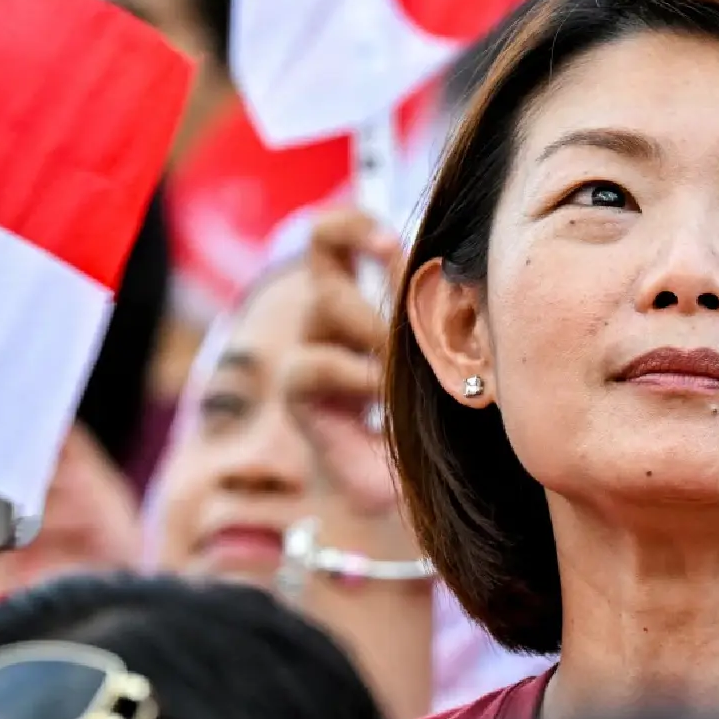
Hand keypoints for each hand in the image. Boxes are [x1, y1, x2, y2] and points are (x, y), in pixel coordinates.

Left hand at [282, 207, 406, 517]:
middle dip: (369, 327)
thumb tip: (374, 489)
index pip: (307, 368)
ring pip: (323, 266)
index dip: (345, 373)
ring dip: (363, 265)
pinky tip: (391, 238)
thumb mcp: (376, 485)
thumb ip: (369, 484)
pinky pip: (333, 238)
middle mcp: (314, 344)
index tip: (387, 392)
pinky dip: (357, 229)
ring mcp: (329, 307)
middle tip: (412, 346)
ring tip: (399, 263)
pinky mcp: (357, 278)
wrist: (390, 446)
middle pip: (322, 311)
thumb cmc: (389, 463)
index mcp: (307, 394)